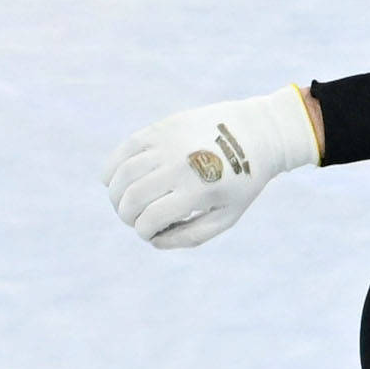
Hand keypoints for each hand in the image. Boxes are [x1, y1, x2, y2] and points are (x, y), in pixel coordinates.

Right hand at [101, 87, 315, 248]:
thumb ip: (190, 236)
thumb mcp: (227, 216)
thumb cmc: (242, 181)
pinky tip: (114, 180)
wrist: (257, 133)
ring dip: (115, 195)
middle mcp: (181, 165)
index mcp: (199, 191)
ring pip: (122, 174)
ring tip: (123, 201)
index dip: (143, 232)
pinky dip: (112, 169)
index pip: (150, 220)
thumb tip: (153, 241)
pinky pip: (124, 150)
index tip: (150, 232)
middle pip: (132, 198)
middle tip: (133, 218)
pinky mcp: (162, 128)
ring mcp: (169, 143)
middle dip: (126, 215)